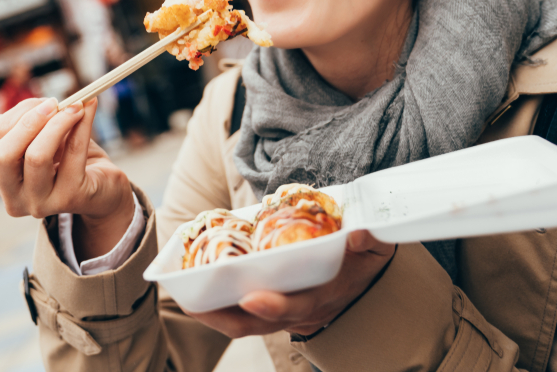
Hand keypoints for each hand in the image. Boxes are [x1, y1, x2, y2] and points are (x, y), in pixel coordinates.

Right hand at [0, 97, 134, 257]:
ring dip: (57, 123)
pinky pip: (73, 155)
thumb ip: (10, 129)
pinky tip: (88, 109)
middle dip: (28, 121)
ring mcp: (40, 203)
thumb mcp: (34, 139)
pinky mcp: (70, 199)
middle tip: (52, 102)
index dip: (17, 116)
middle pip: (4, 156)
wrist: (103, 186)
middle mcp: (14, 198)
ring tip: (76, 106)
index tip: (41, 102)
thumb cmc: (64, 157)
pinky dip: (81, 125)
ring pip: (37, 157)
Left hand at [186, 231, 395, 337]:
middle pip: (255, 324)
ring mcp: (280, 312)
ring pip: (241, 321)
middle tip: (191, 304)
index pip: (295, 309)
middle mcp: (296, 312)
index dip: (273, 307)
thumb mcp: (374, 250)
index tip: (251, 297)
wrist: (361, 277)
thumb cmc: (363, 260)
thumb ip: (369, 240)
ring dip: (211, 312)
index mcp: (321, 298)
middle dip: (222, 317)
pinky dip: (215, 301)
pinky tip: (191, 283)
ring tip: (181, 294)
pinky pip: (238, 310)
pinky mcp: (268, 305)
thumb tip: (359, 233)